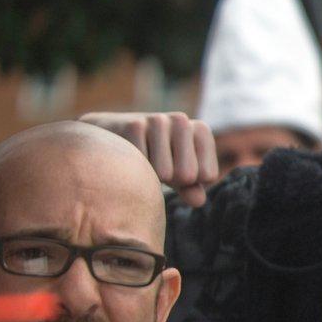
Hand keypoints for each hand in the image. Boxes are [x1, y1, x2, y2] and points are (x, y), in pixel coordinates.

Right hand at [80, 111, 219, 205]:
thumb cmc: (155, 159)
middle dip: (171, 179)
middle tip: (158, 165)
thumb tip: (199, 201)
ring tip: (145, 160)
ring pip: (164, 174)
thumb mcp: (178, 175)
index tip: (177, 168)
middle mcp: (182, 121)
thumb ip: (191, 189)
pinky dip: (135, 170)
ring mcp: (158, 120)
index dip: (190, 182)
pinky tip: (130, 155)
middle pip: (187, 175)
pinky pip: (142, 167)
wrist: (113, 135)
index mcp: (201, 130)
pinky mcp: (134, 125)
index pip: (208, 175)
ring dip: (152, 175)